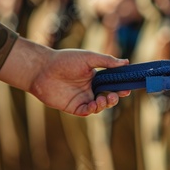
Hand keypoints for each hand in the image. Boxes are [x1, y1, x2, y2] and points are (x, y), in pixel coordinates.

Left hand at [0, 38, 131, 115]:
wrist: (42, 69)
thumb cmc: (65, 60)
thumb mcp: (89, 58)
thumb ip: (107, 61)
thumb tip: (126, 62)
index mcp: (95, 77)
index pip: (112, 84)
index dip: (121, 86)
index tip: (128, 87)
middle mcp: (90, 89)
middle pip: (108, 97)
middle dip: (115, 97)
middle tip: (117, 94)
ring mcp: (82, 98)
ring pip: (100, 106)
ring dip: (105, 104)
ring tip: (104, 99)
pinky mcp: (73, 107)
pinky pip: (87, 111)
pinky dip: (93, 109)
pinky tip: (93, 104)